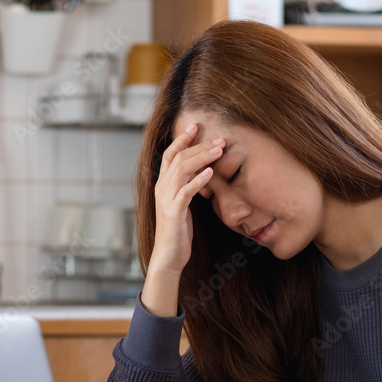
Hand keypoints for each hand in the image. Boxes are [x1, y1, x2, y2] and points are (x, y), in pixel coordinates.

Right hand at [149, 123, 224, 274]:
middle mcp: (162, 188)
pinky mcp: (174, 212)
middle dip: (199, 146)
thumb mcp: (182, 204)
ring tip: (219, 150)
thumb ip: (187, 187)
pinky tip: (211, 172)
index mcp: (162, 185)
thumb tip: (201, 171)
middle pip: (179, 158)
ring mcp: (166, 199)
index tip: (195, 126)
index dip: (182, 139)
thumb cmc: (177, 231)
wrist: (168, 255)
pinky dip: (199, 180)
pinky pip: (186, 191)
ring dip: (202, 157)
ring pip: (182, 170)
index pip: (170, 155)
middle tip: (220, 139)